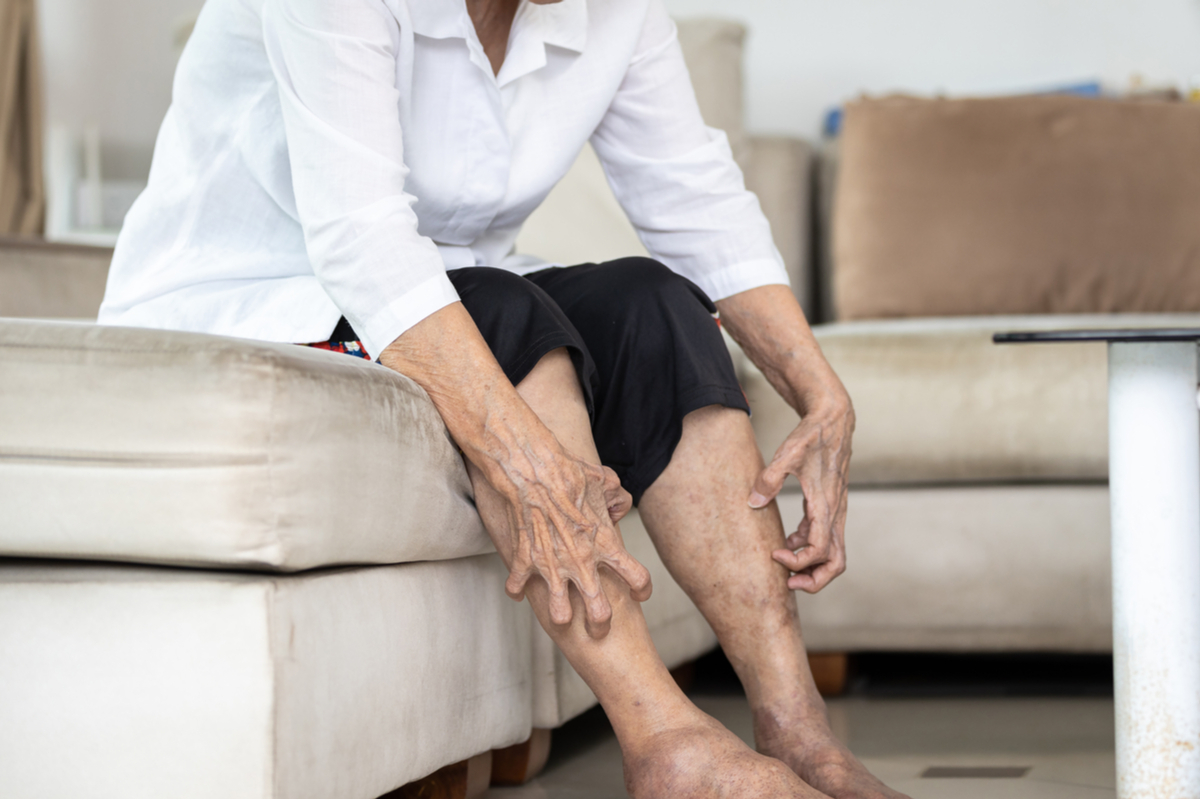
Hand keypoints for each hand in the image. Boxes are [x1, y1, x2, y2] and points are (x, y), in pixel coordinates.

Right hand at [496, 445, 650, 637]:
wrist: (535, 471)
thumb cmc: (572, 473)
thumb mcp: (607, 482)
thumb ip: (619, 499)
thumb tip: (619, 509)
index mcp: (605, 544)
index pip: (637, 576)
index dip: (642, 589)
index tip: (639, 594)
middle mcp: (582, 562)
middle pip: (600, 612)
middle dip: (601, 626)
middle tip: (600, 628)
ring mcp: (552, 565)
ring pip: (559, 613)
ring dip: (561, 617)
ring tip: (562, 617)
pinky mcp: (525, 561)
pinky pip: (517, 586)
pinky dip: (517, 590)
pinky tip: (519, 590)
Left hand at [749, 397, 853, 592]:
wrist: (833, 421)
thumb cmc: (812, 436)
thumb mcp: (787, 454)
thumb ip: (769, 479)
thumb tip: (753, 503)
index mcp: (826, 505)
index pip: (820, 550)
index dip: (799, 562)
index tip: (775, 554)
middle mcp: (836, 513)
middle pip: (837, 563)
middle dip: (815, 580)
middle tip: (788, 581)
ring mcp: (836, 511)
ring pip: (834, 554)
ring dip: (811, 566)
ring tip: (783, 563)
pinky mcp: (830, 507)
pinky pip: (824, 538)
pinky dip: (808, 547)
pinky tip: (787, 542)